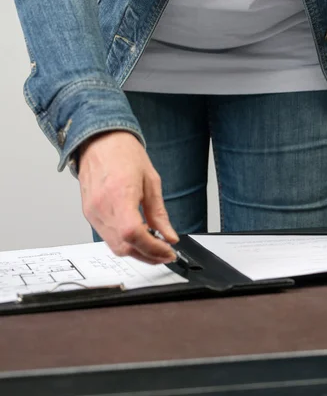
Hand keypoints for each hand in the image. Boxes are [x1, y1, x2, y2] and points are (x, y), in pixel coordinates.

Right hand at [77, 131, 177, 263]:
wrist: (99, 140)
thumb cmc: (124, 153)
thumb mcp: (152, 181)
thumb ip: (159, 214)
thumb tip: (169, 236)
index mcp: (119, 194)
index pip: (133, 234)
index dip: (152, 248)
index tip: (167, 251)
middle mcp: (101, 207)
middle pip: (124, 246)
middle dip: (148, 255)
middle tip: (165, 253)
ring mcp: (92, 212)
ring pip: (115, 246)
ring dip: (137, 251)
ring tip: (155, 245)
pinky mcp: (89, 214)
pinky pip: (107, 237)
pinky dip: (125, 242)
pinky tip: (139, 236)